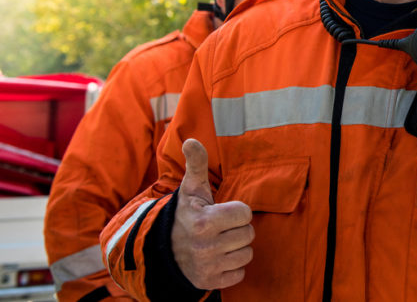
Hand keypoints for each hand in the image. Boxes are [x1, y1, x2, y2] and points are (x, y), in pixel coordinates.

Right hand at [171, 139, 253, 289]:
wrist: (162, 251)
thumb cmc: (184, 216)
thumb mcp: (190, 189)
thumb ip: (197, 164)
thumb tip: (191, 140)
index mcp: (204, 221)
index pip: (245, 213)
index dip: (237, 211)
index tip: (222, 212)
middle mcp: (206, 246)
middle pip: (249, 234)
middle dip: (238, 229)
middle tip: (220, 228)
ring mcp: (208, 266)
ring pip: (247, 254)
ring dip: (236, 248)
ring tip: (219, 242)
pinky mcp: (210, 282)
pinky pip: (240, 273)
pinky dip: (232, 267)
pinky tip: (218, 258)